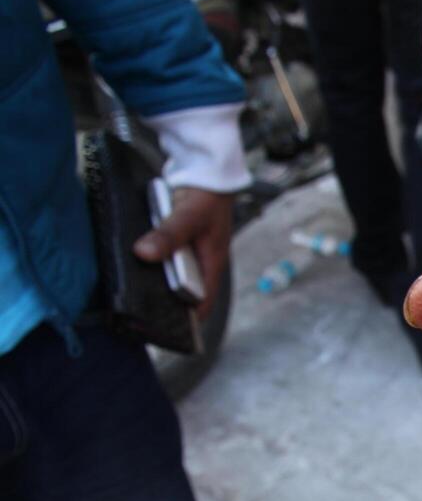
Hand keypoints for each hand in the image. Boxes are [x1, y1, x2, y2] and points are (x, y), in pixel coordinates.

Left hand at [132, 186, 233, 318]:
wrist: (208, 169)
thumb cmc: (207, 196)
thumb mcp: (188, 216)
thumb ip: (169, 235)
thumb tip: (144, 253)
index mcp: (211, 264)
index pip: (203, 303)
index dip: (188, 320)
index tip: (166, 331)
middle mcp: (201, 263)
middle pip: (183, 293)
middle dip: (165, 305)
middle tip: (138, 316)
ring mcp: (188, 252)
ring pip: (171, 276)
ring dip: (155, 284)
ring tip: (131, 295)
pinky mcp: (176, 241)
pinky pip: (162, 260)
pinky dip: (150, 264)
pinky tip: (133, 266)